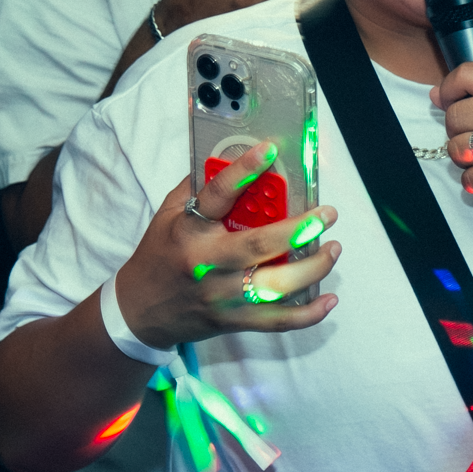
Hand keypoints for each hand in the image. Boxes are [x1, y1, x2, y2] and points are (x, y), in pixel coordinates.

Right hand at [113, 141, 339, 349]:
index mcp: (189, 230)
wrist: (139, 310)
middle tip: (327, 214)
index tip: (269, 149)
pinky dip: (308, 314)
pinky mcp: (233, 321)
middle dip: (299, 229)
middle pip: (259, 246)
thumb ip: (199, 187)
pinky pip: (277, 322)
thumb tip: (235, 157)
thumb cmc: (160, 254)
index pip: (217, 195)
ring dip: (312, 268)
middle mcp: (206, 264)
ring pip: (275, 287)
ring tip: (333, 248)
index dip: (244, 170)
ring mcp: (221, 296)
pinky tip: (329, 298)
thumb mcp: (168, 214)